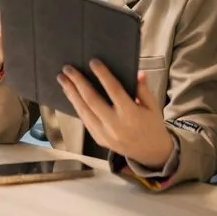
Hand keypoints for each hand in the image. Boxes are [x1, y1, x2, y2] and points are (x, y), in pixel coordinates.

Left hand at [57, 59, 172, 167]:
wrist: (150, 153)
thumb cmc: (152, 125)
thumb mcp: (153, 106)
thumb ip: (143, 89)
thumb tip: (137, 72)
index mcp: (131, 114)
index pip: (114, 90)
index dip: (102, 75)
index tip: (93, 62)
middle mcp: (115, 125)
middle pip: (92, 100)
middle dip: (78, 83)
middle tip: (67, 69)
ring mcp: (105, 134)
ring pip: (83, 111)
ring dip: (71, 94)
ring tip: (62, 80)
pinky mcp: (99, 140)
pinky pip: (84, 121)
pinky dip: (76, 107)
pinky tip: (71, 95)